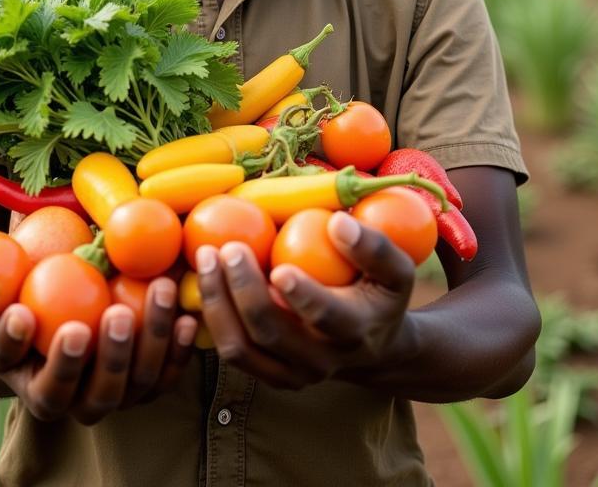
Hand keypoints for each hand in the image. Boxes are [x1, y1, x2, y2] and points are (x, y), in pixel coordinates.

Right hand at [0, 275, 197, 423]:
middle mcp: (85, 405)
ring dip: (154, 338)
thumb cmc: (20, 320)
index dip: (66, 365)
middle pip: (106, 392)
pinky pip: (169, 371)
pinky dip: (180, 347)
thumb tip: (20, 317)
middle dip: (115, 353)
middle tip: (119, 311)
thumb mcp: (2, 325)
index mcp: (45, 397)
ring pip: (143, 382)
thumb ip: (6, 327)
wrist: (51, 327)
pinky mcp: (149, 382)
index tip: (75, 329)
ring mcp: (122, 396)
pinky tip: (186, 317)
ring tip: (159, 291)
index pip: (55, 390)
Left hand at [196, 212, 416, 389]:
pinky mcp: (267, 374)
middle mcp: (320, 362)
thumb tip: (337, 222)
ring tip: (206, 257)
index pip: (326, 318)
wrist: (374, 348)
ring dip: (217, 302)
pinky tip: (201, 279)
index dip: (303, 296)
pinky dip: (210, 317)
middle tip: (228, 248)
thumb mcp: (397, 270)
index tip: (279, 267)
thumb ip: (374, 247)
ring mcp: (290, 374)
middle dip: (244, 289)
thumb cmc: (381, 295)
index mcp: (354, 332)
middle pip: (271, 331)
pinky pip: (230, 351)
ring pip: (241, 347)